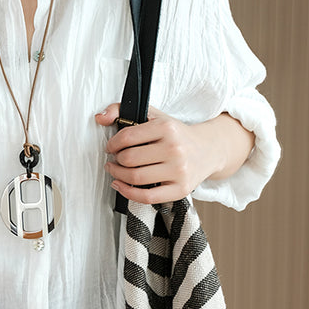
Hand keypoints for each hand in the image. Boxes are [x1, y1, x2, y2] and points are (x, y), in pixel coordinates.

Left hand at [96, 104, 225, 204]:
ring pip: (135, 177)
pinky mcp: (181, 189)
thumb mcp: (154, 116)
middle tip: (115, 160)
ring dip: (118, 175)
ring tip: (115, 171)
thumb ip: (123, 111)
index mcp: (167, 128)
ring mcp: (179, 170)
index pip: (127, 137)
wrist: (208, 150)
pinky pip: (147, 197)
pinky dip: (128, 193)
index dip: (112, 144)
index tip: (111, 147)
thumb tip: (100, 117)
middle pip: (129, 159)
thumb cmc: (176, 135)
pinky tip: (121, 185)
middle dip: (115, 160)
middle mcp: (174, 149)